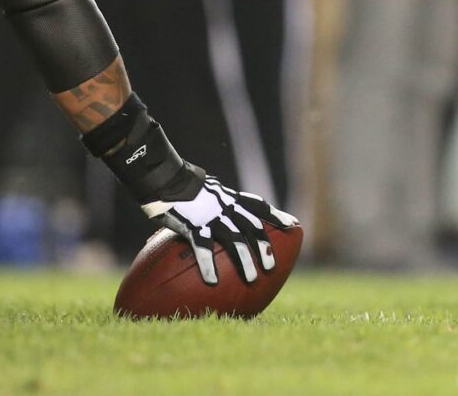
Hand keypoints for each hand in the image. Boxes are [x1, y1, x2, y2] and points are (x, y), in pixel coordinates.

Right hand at [143, 176, 297, 285]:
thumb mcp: (201, 192)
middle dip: (264, 247)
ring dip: (245, 260)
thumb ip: (209, 205)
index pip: (259, 205)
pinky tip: (213, 280)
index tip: (294, 225)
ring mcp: (211, 216)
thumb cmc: (179, 186)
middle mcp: (225, 206)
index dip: (277, 216)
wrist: (163, 176)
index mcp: (229, 197)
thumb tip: (208, 220)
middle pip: (252, 227)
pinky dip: (209, 265)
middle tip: (271, 267)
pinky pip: (204, 248)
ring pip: (235, 240)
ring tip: (251, 279)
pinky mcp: (193, 224)